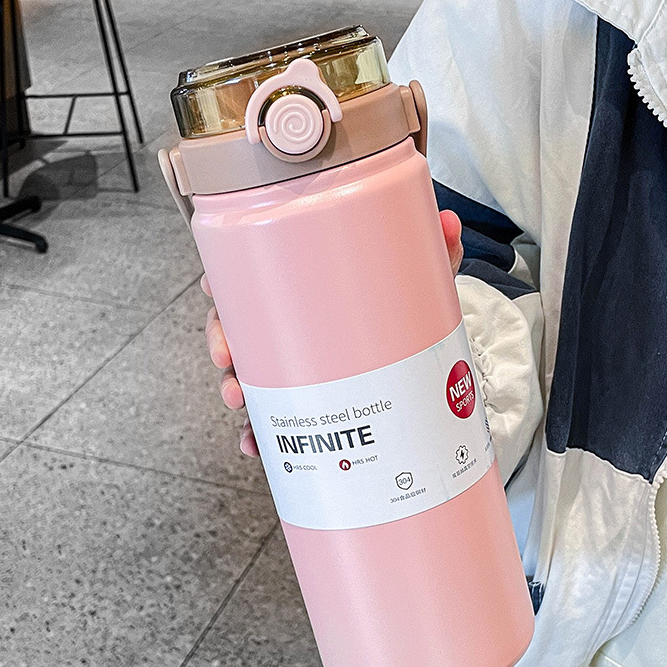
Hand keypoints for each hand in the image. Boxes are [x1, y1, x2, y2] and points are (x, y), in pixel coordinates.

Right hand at [202, 210, 462, 456]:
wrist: (427, 352)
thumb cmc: (408, 307)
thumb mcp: (422, 281)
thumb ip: (436, 253)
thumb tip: (451, 222)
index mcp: (308, 287)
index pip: (253, 274)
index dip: (226, 280)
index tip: (215, 287)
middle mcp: (293, 324)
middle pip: (239, 326)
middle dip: (223, 342)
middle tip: (228, 360)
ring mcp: (295, 363)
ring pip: (249, 374)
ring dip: (235, 389)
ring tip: (239, 401)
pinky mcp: (307, 400)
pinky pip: (273, 418)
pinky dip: (259, 433)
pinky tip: (255, 444)